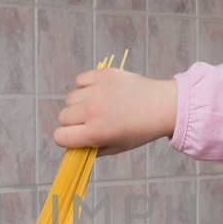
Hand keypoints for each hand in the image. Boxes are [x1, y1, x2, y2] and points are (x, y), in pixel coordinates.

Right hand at [53, 68, 177, 156]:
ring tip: (98, 105)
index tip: (77, 136)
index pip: (59, 136)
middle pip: (63, 116)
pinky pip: (80, 80)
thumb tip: (74, 146)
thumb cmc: (140, 130)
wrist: (163, 105)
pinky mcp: (102, 74)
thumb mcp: (117, 147)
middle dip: (73, 121)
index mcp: (95, 132)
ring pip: (70, 98)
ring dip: (79, 103)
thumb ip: (92, 149)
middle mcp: (92, 111)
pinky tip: (100, 91)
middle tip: (90, 120)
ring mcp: (97, 90)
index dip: (67, 138)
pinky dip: (86, 86)